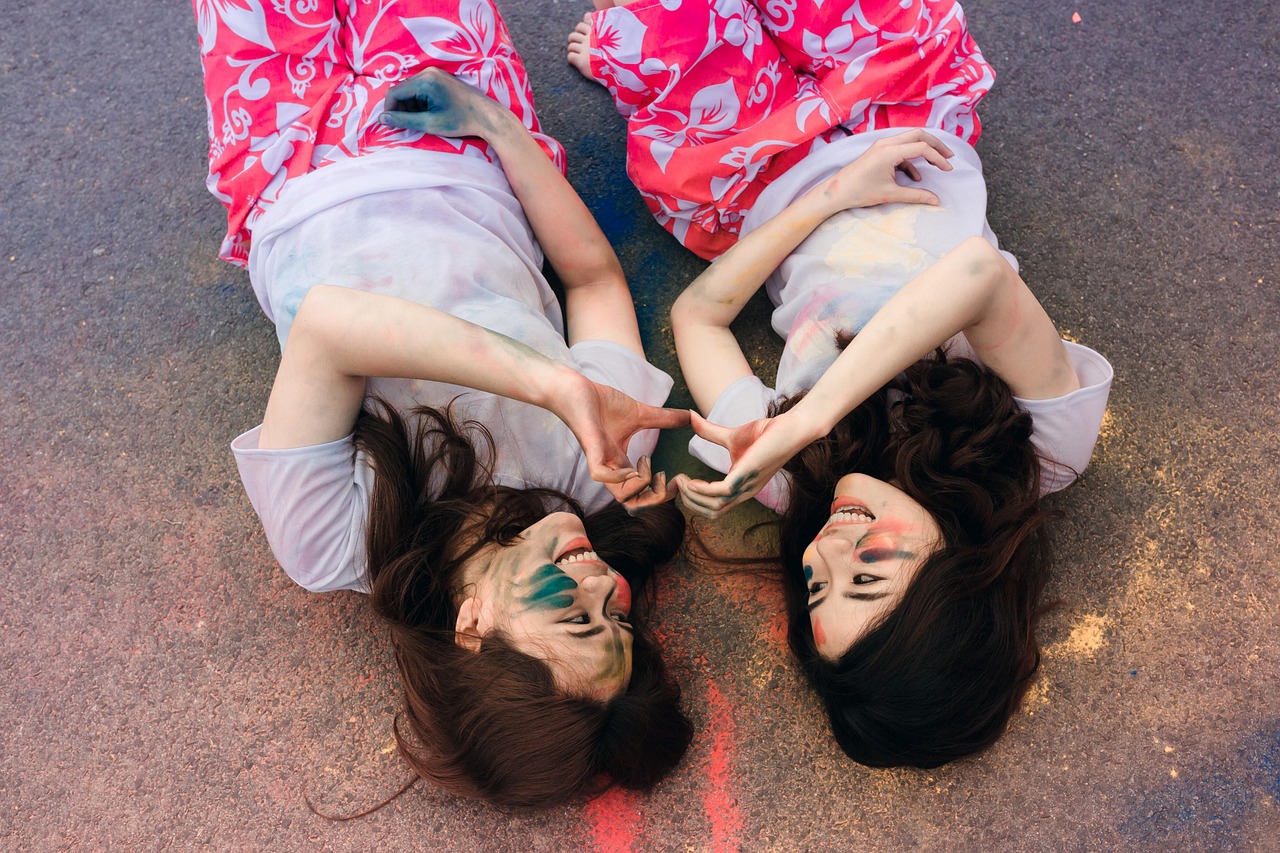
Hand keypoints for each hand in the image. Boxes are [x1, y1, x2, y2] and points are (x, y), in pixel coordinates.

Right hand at [379, 68, 511, 139]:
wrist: (487, 116)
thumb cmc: (461, 121)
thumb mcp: (430, 123)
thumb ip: (404, 120)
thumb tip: (382, 119)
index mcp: (425, 81)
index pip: (394, 93)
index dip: (389, 110)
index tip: (391, 124)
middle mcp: (428, 72)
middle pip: (401, 90)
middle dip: (400, 108)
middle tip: (409, 124)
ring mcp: (435, 73)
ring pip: (410, 90)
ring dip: (410, 106)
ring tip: (423, 120)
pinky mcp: (440, 78)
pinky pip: (420, 88)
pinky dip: (419, 102)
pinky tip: (429, 113)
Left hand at [553, 375, 689, 508]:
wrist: (576, 389)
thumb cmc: (603, 404)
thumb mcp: (642, 414)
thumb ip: (665, 419)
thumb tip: (690, 416)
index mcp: (622, 465)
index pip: (641, 495)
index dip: (661, 495)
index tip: (675, 478)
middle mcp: (611, 469)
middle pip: (633, 505)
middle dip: (656, 499)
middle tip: (666, 479)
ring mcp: (600, 460)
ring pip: (620, 497)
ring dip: (642, 485)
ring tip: (647, 464)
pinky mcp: (590, 447)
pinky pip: (600, 475)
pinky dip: (619, 476)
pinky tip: (630, 463)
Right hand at [674, 411, 814, 518]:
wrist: (791, 426)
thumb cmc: (766, 433)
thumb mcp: (731, 436)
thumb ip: (709, 432)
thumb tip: (690, 416)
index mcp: (741, 488)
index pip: (715, 508)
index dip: (694, 500)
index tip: (680, 482)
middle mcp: (744, 492)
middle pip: (712, 512)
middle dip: (690, 501)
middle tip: (677, 483)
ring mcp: (747, 485)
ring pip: (715, 507)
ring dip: (693, 496)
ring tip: (682, 480)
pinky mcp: (747, 474)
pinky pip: (721, 492)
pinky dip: (703, 490)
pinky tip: (693, 480)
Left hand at [811, 129, 954, 212]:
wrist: (837, 191)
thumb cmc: (860, 192)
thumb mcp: (890, 194)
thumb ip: (916, 196)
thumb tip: (936, 201)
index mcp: (889, 151)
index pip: (922, 147)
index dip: (938, 157)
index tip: (948, 169)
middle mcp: (886, 143)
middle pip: (919, 135)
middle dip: (936, 145)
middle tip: (949, 157)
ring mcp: (882, 145)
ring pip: (910, 139)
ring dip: (925, 149)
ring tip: (938, 163)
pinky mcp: (879, 151)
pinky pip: (901, 149)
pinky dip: (912, 159)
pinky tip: (916, 176)